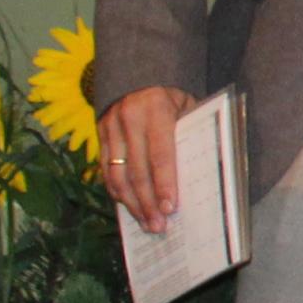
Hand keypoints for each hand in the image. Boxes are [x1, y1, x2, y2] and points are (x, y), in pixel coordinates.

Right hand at [97, 85, 192, 228]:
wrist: (139, 75)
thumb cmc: (174, 99)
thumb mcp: (188, 108)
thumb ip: (192, 137)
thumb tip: (203, 177)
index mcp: (155, 108)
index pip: (160, 153)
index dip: (164, 183)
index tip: (170, 208)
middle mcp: (128, 117)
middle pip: (136, 170)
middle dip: (147, 202)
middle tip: (159, 226)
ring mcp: (109, 127)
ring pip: (116, 175)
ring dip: (131, 203)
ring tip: (146, 224)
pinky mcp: (99, 136)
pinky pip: (106, 171)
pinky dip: (117, 192)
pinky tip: (130, 207)